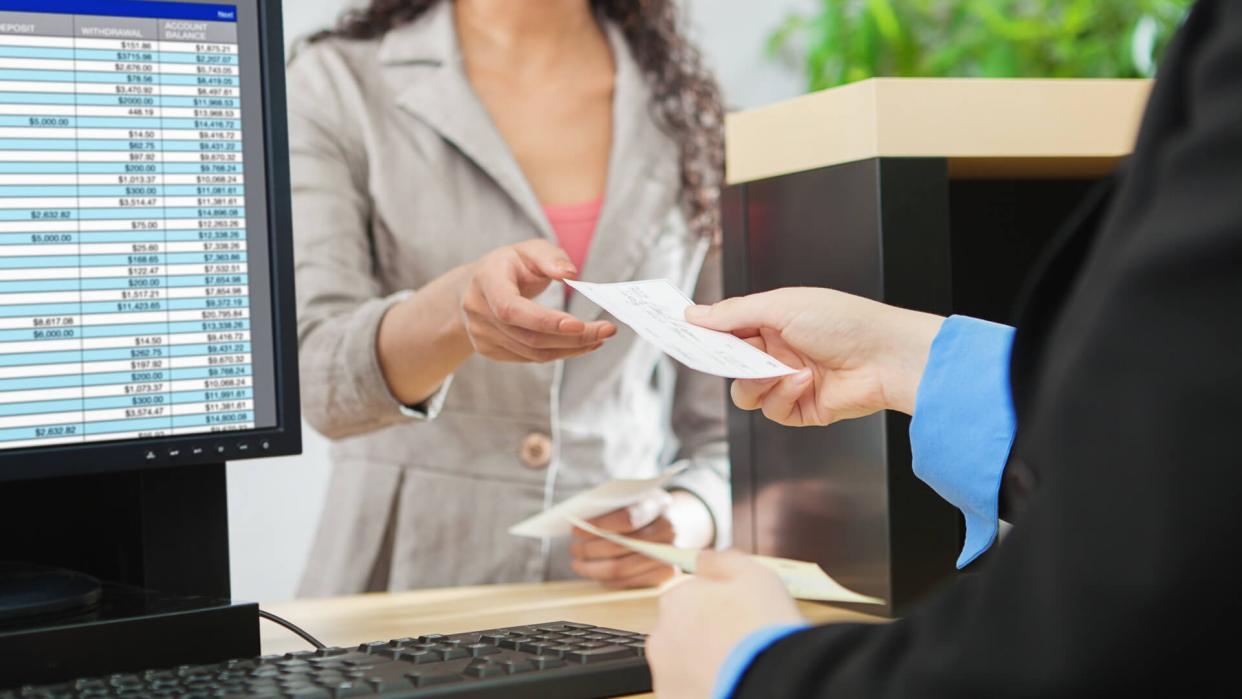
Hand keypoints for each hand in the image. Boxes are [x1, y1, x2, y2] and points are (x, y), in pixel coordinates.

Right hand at [460, 239, 615, 361]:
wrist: (476, 287)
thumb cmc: (509, 265)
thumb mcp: (529, 250)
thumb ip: (550, 257)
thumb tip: (570, 274)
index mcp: (486, 280)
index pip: (511, 309)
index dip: (544, 320)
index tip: (579, 324)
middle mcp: (479, 310)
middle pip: (529, 336)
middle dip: (573, 338)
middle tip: (606, 330)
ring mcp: (481, 335)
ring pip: (533, 353)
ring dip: (571, 348)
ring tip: (598, 338)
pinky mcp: (490, 350)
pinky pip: (530, 358)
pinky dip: (559, 353)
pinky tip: (579, 344)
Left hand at [569, 490, 713, 588]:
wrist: (678, 522)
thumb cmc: (646, 509)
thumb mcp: (633, 497)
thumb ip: (611, 506)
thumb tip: (579, 522)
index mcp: (657, 504)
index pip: (625, 518)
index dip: (597, 525)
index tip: (575, 529)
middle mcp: (668, 530)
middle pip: (619, 546)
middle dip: (589, 550)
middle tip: (574, 550)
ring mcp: (670, 554)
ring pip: (622, 568)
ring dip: (594, 568)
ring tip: (579, 564)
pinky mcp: (668, 574)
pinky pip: (631, 582)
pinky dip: (609, 580)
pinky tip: (596, 574)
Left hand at [649, 550, 805, 698]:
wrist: (771, 681)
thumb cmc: (763, 629)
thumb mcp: (754, 575)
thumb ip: (722, 561)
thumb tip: (704, 559)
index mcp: (675, 601)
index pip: (689, 596)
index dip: (717, 605)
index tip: (738, 616)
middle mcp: (661, 637)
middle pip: (683, 631)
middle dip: (705, 635)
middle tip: (740, 644)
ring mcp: (665, 674)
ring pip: (683, 664)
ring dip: (703, 663)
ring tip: (737, 668)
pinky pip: (687, 689)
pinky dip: (703, 688)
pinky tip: (729, 684)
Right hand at [685, 288, 943, 426]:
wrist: (885, 356)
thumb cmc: (843, 321)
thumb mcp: (781, 306)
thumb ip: (733, 313)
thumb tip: (694, 314)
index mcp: (772, 321)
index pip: (727, 330)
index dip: (705, 334)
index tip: (681, 334)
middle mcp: (778, 351)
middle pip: (730, 364)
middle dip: (729, 362)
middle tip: (730, 357)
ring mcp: (788, 381)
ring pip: (746, 393)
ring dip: (758, 384)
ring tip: (780, 372)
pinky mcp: (801, 409)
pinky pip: (773, 411)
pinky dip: (784, 397)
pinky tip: (805, 382)